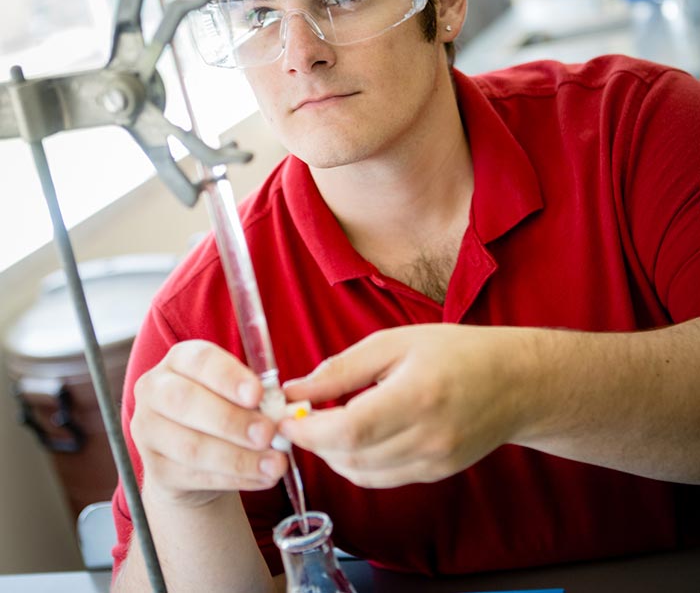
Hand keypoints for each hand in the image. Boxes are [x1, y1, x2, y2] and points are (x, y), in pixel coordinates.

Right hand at [131, 339, 287, 506]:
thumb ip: (256, 396)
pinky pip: (194, 476)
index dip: (229, 377)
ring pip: (191, 446)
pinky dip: (234, 479)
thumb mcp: (237, 392)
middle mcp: (156, 389)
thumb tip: (282, 412)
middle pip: (186, 401)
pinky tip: (262, 478)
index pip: (200, 360)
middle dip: (232, 420)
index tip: (258, 394)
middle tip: (268, 433)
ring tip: (275, 464)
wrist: (191, 453)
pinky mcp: (155, 468)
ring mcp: (148, 430)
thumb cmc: (222, 408)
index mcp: (181, 359)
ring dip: (238, 457)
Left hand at [280, 325, 527, 487]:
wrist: (515, 382)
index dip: (308, 430)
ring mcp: (434, 462)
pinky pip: (382, 479)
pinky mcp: (435, 475)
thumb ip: (342, 368)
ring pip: (361, 474)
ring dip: (332, 454)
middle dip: (313, 440)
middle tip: (300, 416)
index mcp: (417, 396)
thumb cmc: (456, 351)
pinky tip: (356, 435)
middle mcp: (428, 438)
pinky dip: (358, 462)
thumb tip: (295, 390)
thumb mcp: (395, 343)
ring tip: (327, 422)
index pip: (348, 429)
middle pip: (349, 457)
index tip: (285, 416)